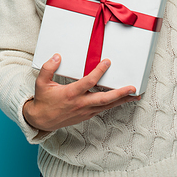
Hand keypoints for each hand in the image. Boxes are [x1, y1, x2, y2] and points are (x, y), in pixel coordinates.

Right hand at [23, 53, 139, 133]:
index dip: (99, 71)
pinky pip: (102, 109)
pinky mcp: (86, 116)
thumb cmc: (43, 100)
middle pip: (104, 99)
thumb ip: (48, 68)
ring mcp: (84, 111)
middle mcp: (80, 104)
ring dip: (121, 100)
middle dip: (119, 93)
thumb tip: (57, 56)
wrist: (41, 121)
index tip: (108, 62)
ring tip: (135, 96)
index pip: (88, 82)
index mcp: (70, 94)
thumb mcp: (41, 82)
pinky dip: (112, 104)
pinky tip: (121, 100)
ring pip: (106, 106)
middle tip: (132, 88)